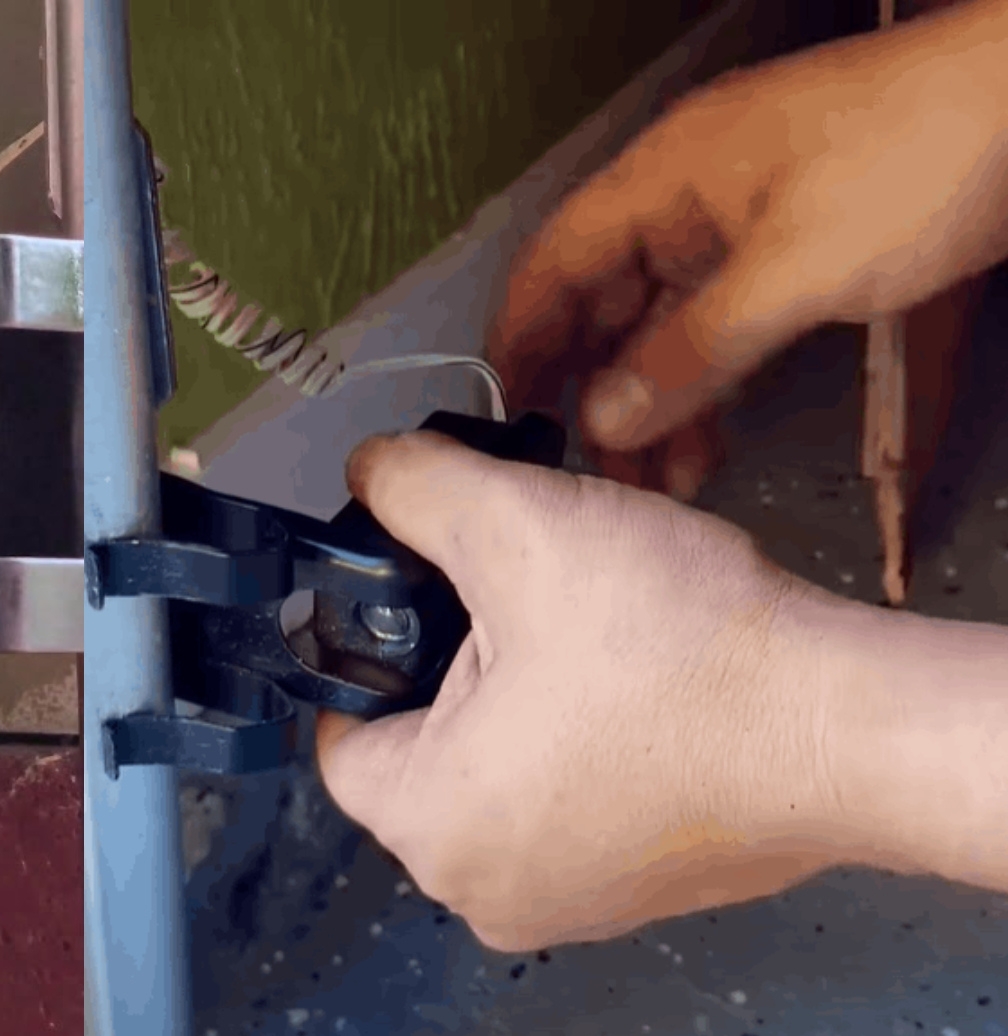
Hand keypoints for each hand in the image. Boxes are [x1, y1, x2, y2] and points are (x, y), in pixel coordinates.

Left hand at [313, 431, 856, 951]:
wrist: (852, 726)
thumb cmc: (680, 647)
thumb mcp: (519, 528)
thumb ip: (417, 490)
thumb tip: (372, 470)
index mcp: (430, 828)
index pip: (340, 732)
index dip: (364, 648)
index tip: (412, 593)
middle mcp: (484, 892)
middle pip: (419, 753)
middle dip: (451, 668)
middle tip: (512, 596)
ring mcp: (570, 905)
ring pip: (499, 777)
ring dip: (523, 700)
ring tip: (581, 629)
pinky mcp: (641, 894)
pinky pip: (572, 804)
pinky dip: (587, 744)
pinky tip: (634, 683)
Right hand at [489, 0, 1007, 497]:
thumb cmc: (921, 159)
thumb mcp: (797, 270)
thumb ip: (694, 352)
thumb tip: (604, 419)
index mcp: (665, 177)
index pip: (555, 265)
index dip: (520, 343)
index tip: (504, 423)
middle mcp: (691, 197)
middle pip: (608, 302)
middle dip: (596, 393)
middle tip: (593, 482)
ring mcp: (748, 221)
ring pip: (671, 323)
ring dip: (657, 401)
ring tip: (657, 485)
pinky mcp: (801, 246)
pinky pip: (728, 322)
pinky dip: (713, 381)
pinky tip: (712, 443)